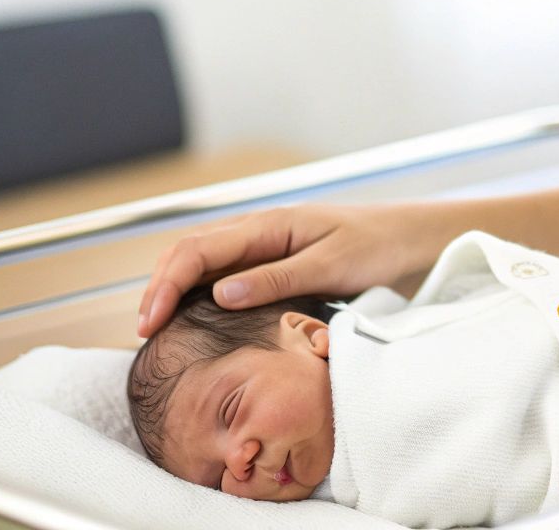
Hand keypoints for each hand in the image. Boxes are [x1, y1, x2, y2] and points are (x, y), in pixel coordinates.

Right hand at [136, 202, 440, 337]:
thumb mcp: (330, 266)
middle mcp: (259, 231)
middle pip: (189, 253)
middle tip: (144, 333)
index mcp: (268, 225)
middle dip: (159, 288)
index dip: (165, 285)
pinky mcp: (275, 264)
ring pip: (203, 264)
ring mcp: (265, 247)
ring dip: (175, 291)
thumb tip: (218, 294)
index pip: (198, 250)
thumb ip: (276, 280)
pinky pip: (226, 275)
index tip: (149, 322)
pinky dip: (199, 295)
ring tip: (157, 329)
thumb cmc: (379, 248)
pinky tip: (194, 320)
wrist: (414, 241)